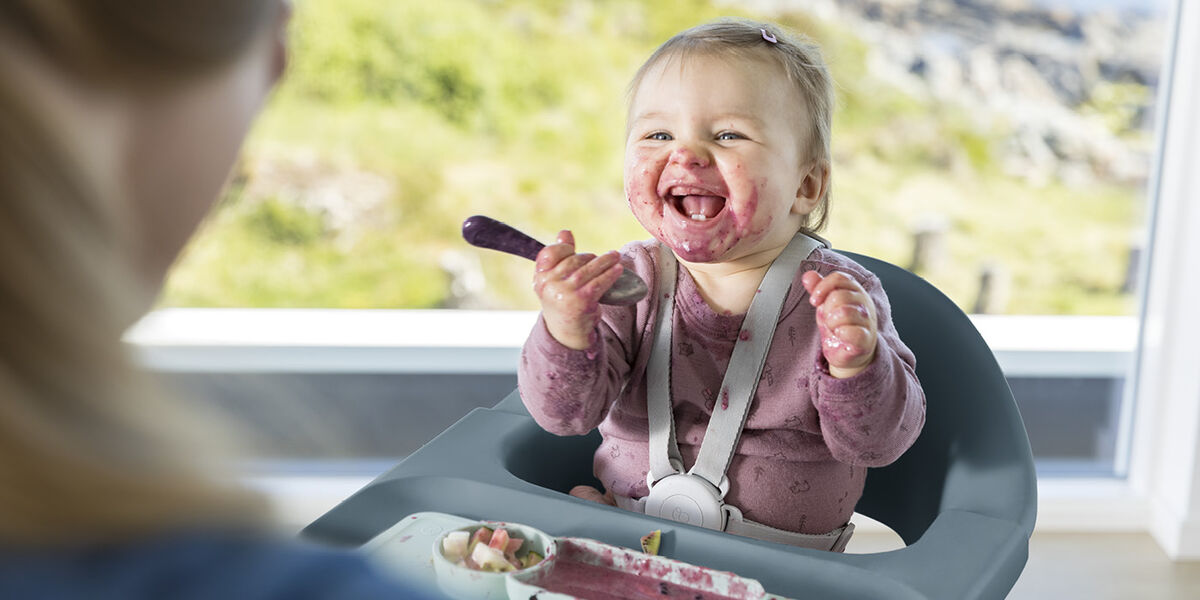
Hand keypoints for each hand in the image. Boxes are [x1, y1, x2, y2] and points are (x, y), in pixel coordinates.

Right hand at [533, 230, 624, 349]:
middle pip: (573, 261)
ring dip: (605, 262)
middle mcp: (548, 285)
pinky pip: (598, 283)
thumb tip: (565, 232)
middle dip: (590, 257)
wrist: (567, 334)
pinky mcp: (580, 302)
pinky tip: (618, 270)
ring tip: (616, 257)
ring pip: (588, 270)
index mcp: (540, 277)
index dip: (563, 248)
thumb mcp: (557, 280)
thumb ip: (561, 256)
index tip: (572, 249)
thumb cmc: (563, 302)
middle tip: (605, 257)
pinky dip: (610, 275)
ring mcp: (564, 294)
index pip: (548, 253)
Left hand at [801, 270, 877, 377]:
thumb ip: (818, 289)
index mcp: (855, 291)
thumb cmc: (840, 325)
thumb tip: (807, 274)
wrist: (849, 352)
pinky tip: (840, 335)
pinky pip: (852, 332)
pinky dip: (841, 334)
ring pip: (844, 312)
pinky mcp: (866, 339)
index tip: (814, 301)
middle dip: (826, 309)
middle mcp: (864, 303)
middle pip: (838, 295)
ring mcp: (867, 321)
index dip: (822, 287)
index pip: (839, 278)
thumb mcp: (826, 305)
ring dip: (832, 323)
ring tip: (835, 328)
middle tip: (828, 319)